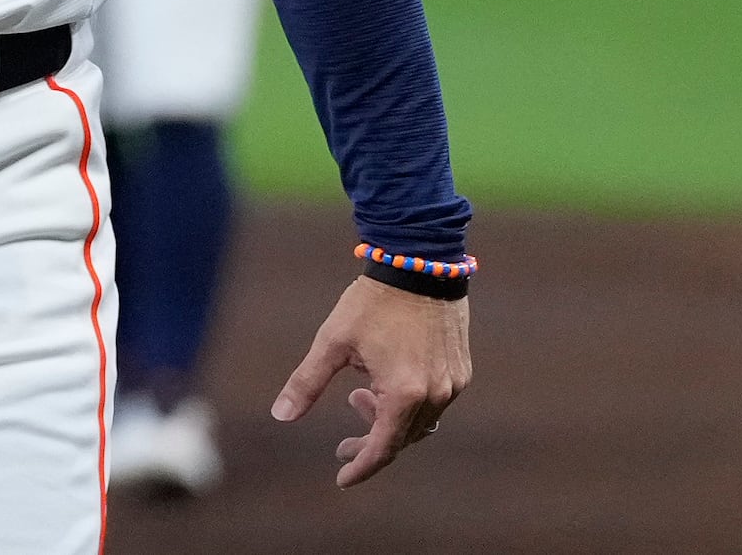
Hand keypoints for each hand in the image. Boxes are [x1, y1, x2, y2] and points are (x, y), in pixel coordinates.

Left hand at [274, 275, 471, 486]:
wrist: (419, 264)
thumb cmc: (371, 302)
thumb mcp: (332, 342)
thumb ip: (307, 382)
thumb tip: (280, 415)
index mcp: (403, 393)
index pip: (383, 448)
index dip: (360, 466)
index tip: (341, 477)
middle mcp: (435, 395)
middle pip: (402, 439)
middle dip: (370, 443)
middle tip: (342, 443)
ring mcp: (453, 384)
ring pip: (421, 423)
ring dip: (388, 420)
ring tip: (358, 396)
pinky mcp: (461, 371)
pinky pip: (435, 403)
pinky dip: (408, 404)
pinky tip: (383, 382)